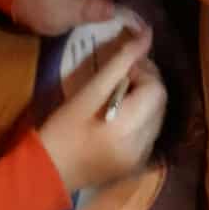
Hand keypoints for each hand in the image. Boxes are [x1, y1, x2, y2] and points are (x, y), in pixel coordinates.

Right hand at [35, 29, 166, 193]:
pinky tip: (120, 117)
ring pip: (158, 115)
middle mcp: (142, 146)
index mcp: (129, 128)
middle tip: (119, 79)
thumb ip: (120, 63)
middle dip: (146, 83)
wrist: (46, 174)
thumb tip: (146, 35)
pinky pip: (150, 132)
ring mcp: (141, 159)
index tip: (120, 70)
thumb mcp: (87, 93)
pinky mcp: (136, 166)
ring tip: (118, 97)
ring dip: (145, 100)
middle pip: (161, 101)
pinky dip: (141, 118)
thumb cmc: (62, 130)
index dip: (142, 71)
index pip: (156, 88)